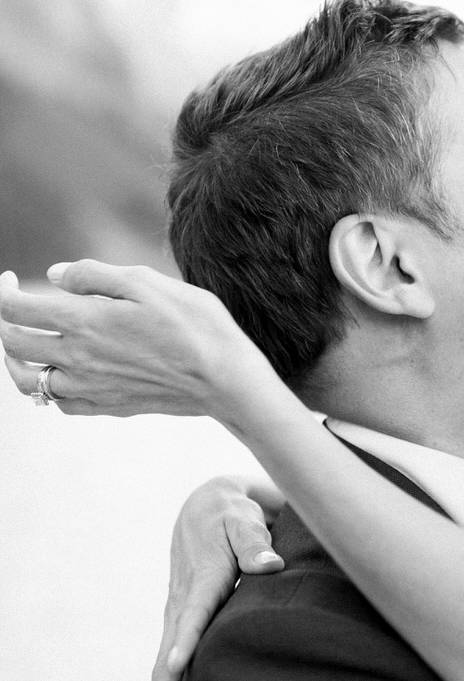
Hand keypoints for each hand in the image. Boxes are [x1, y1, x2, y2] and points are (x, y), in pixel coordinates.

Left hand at [0, 261, 262, 418]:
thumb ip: (94, 275)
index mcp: (84, 320)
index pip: (14, 309)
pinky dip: (48, 387)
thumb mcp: (147, 281)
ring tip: (25, 342)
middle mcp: (77, 357)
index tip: (9, 278)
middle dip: (4, 322)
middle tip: (16, 306)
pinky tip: (61, 372)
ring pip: (27, 380)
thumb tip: (55, 275)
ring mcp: (89, 387)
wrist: (225, 378)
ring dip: (17, 358)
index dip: (2, 291)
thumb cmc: (194, 323)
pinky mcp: (106, 406)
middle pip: (12, 344)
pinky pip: (58, 403)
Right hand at [151, 476, 286, 680]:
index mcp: (201, 577)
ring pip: (162, 677)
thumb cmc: (234, 515)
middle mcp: (181, 605)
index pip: (195, 611)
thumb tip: (270, 566)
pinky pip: (170, 674)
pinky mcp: (180, 630)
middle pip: (165, 664)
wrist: (206, 508)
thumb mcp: (244, 518)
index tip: (179, 665)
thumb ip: (255, 541)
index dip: (188, 638)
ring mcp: (176, 621)